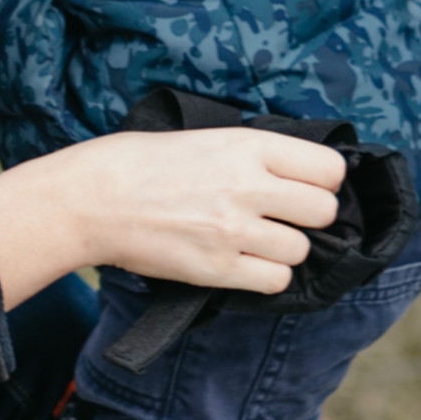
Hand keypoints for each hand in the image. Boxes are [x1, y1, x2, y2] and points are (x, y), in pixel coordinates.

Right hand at [0, 128, 345, 312]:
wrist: (91, 199)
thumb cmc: (139, 164)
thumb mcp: (204, 138)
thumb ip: (252, 155)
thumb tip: (296, 178)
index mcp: (247, 146)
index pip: (329, 169)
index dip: (322, 182)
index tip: (305, 189)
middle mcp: (247, 186)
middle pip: (324, 212)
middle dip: (308, 218)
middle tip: (282, 219)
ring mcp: (233, 230)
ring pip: (301, 251)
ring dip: (284, 251)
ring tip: (253, 243)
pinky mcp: (217, 268)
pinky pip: (274, 281)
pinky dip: (264, 277)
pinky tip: (242, 264)